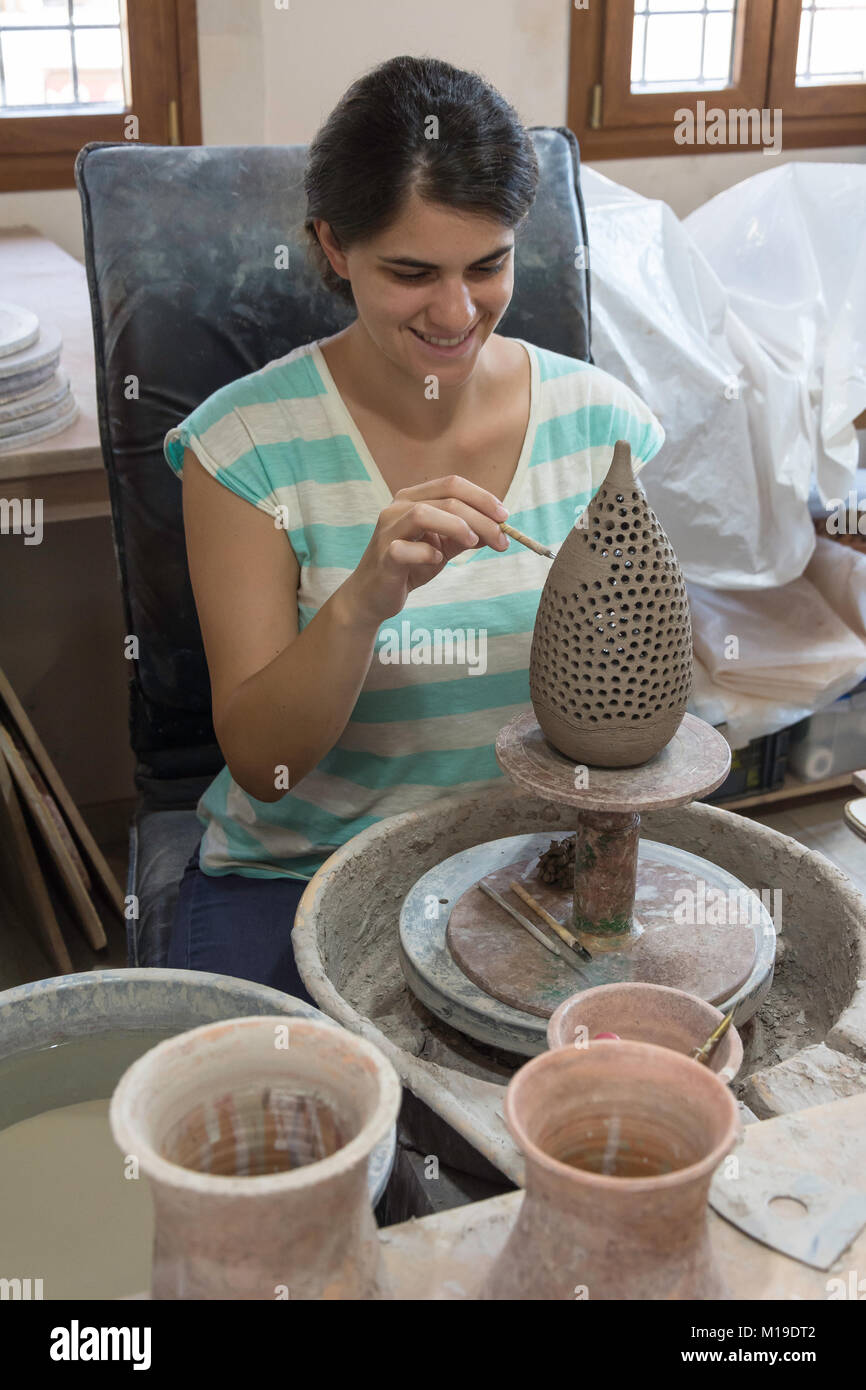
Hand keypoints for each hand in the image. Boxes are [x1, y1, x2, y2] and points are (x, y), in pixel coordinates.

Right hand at [341, 474, 509, 627]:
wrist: (375, 595)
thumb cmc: (410, 566)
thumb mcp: (444, 547)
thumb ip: (466, 535)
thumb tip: (498, 528)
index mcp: (413, 498)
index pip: (452, 484)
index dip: (483, 497)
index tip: (505, 517)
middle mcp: (397, 508)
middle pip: (447, 499)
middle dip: (481, 518)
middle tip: (501, 539)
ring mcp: (388, 530)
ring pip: (423, 514)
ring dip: (456, 526)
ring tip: (473, 543)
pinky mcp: (383, 556)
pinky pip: (405, 549)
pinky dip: (427, 553)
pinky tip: (438, 560)